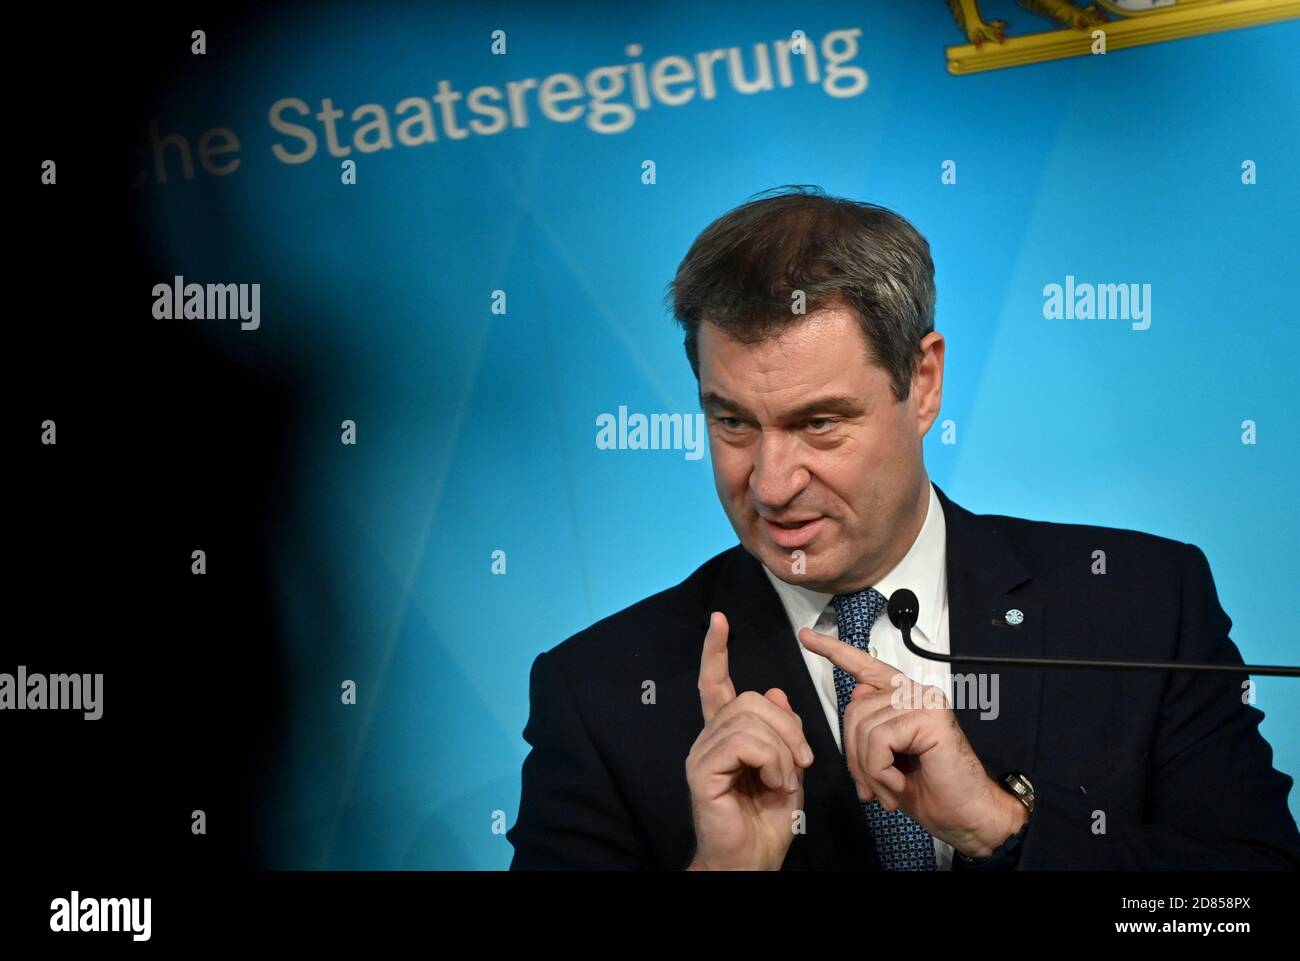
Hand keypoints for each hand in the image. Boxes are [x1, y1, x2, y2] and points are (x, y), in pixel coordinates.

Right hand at [685, 612, 815, 869]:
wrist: (751, 861)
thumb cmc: (766, 821)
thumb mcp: (787, 769)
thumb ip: (782, 733)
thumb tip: (775, 693)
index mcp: (725, 735)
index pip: (715, 683)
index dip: (715, 650)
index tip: (719, 620)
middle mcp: (708, 738)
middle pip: (749, 698)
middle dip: (787, 724)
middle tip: (802, 760)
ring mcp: (702, 753)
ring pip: (749, 718)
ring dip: (782, 749)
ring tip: (785, 779)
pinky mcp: (702, 772)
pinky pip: (744, 743)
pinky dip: (771, 761)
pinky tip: (774, 783)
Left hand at [798, 626, 1026, 858]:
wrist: (967, 816)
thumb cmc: (930, 790)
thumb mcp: (886, 759)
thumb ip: (869, 728)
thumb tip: (855, 699)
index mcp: (902, 698)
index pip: (864, 666)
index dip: (833, 651)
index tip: (807, 636)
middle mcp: (915, 692)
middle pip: (853, 711)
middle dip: (854, 757)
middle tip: (872, 788)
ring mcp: (924, 702)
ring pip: (864, 729)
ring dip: (869, 771)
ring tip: (889, 791)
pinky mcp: (930, 718)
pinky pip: (879, 741)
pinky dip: (880, 772)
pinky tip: (898, 786)